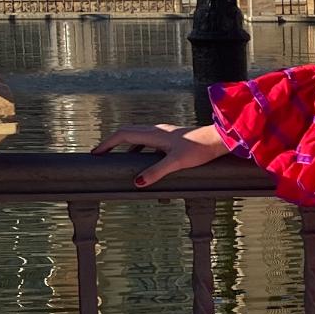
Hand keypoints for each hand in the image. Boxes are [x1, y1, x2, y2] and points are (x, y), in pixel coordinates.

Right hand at [89, 121, 229, 187]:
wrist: (219, 140)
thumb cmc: (199, 149)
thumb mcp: (176, 163)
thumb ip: (156, 172)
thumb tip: (137, 183)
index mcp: (154, 134)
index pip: (123, 135)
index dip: (107, 144)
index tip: (95, 153)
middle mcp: (157, 130)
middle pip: (127, 133)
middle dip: (112, 143)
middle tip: (101, 155)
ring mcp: (164, 133)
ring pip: (139, 138)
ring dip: (127, 148)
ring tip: (120, 162)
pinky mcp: (172, 138)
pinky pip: (150, 142)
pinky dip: (141, 151)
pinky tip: (145, 163)